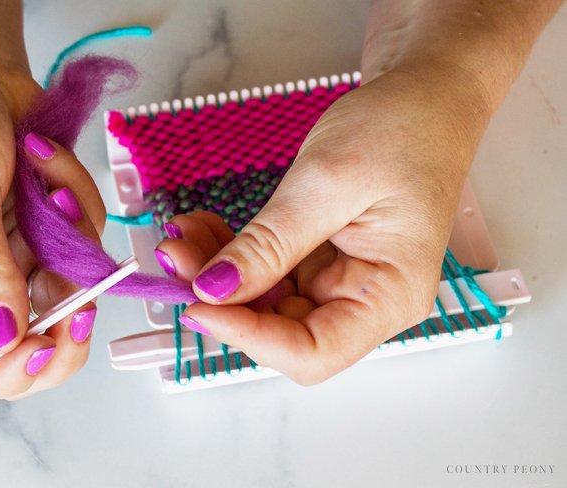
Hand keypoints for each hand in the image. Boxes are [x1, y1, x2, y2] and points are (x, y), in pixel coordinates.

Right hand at [0, 60, 105, 398]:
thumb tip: (5, 337)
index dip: (4, 373)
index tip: (43, 348)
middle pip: (27, 348)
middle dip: (63, 327)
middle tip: (85, 300)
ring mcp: (20, 260)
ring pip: (68, 294)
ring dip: (72, 245)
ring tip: (48, 188)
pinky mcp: (52, 233)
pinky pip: (86, 244)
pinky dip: (79, 207)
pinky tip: (48, 167)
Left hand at [159, 66, 491, 384]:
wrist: (424, 96)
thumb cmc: (401, 129)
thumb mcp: (328, 182)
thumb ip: (271, 242)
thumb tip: (215, 290)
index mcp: (389, 296)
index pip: (312, 352)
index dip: (249, 338)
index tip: (197, 301)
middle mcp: (365, 301)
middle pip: (279, 330)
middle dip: (223, 299)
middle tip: (176, 255)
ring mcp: (340, 282)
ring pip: (263, 303)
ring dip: (218, 274)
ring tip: (185, 235)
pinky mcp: (319, 262)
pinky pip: (266, 273)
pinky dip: (232, 255)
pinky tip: (205, 228)